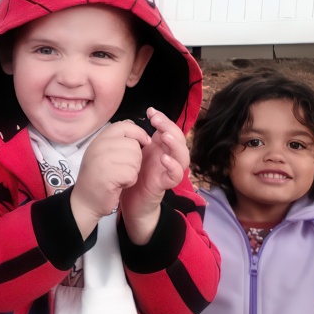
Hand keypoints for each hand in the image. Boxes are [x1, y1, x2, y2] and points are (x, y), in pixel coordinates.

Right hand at [70, 121, 149, 237]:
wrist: (85, 201)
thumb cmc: (98, 178)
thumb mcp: (103, 154)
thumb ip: (117, 142)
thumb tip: (139, 134)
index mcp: (99, 139)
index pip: (125, 126)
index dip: (139, 133)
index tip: (144, 143)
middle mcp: (99, 147)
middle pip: (134, 145)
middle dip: (135, 159)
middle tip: (123, 169)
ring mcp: (102, 160)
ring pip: (135, 159)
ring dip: (132, 171)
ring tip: (119, 177)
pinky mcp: (107, 175)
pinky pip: (131, 173)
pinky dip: (129, 181)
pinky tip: (118, 184)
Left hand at [119, 108, 189, 243]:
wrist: (130, 202)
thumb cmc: (132, 176)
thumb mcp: (133, 153)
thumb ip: (136, 139)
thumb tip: (134, 121)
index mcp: (160, 148)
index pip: (168, 129)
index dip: (163, 119)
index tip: (151, 111)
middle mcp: (167, 156)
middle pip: (178, 138)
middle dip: (169, 126)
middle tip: (156, 120)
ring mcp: (169, 170)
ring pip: (183, 155)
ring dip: (175, 144)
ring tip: (165, 137)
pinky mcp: (166, 183)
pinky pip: (176, 174)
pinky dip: (173, 166)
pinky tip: (164, 159)